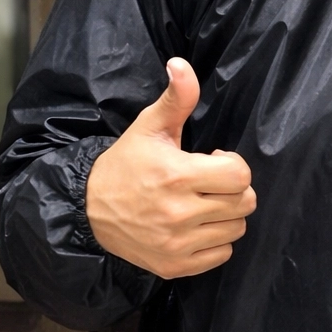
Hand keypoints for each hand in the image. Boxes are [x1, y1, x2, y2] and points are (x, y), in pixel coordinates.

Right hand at [86, 58, 256, 277]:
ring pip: (236, 230)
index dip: (232, 165)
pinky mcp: (175, 266)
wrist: (88, 209)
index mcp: (176, 176)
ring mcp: (177, 244)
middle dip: (233, 189)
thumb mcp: (149, 127)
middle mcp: (178, 214)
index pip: (241, 176)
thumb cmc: (126, 164)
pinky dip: (216, 242)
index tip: (212, 161)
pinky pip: (222, 256)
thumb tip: (182, 65)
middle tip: (209, 183)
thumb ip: (175, 98)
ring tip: (202, 204)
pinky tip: (196, 227)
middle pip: (244, 204)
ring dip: (226, 216)